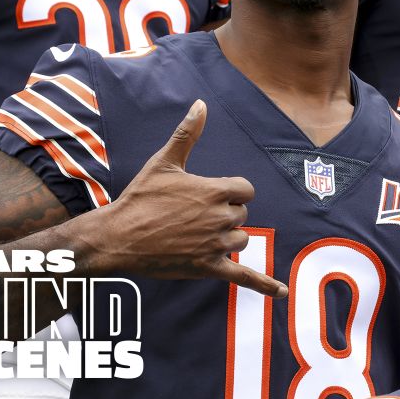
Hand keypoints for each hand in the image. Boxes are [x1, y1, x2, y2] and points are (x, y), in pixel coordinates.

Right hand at [98, 100, 286, 296]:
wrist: (117, 237)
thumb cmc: (140, 198)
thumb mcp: (164, 162)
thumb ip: (187, 134)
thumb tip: (201, 104)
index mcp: (214, 191)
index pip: (246, 189)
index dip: (233, 192)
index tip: (214, 194)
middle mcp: (220, 218)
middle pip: (242, 214)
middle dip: (225, 214)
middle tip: (193, 216)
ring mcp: (215, 245)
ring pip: (241, 240)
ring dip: (228, 238)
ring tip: (197, 235)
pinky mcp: (207, 268)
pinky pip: (244, 277)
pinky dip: (265, 285)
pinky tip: (282, 294)